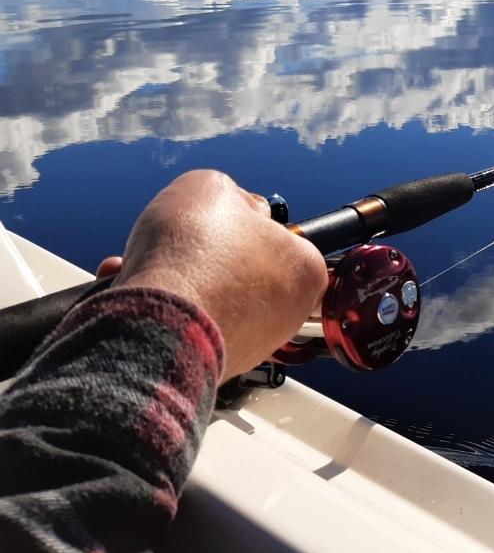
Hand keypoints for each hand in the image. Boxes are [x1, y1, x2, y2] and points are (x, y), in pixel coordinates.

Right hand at [108, 170, 327, 379]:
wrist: (155, 327)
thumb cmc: (193, 258)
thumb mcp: (210, 186)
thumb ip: (226, 193)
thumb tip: (228, 205)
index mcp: (305, 269)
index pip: (279, 237)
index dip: (241, 221)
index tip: (218, 220)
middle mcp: (287, 314)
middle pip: (237, 269)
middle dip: (198, 253)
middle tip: (175, 240)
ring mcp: (251, 344)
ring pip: (206, 297)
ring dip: (172, 277)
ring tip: (142, 263)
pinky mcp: (212, 365)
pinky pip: (183, 327)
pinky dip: (158, 308)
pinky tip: (130, 287)